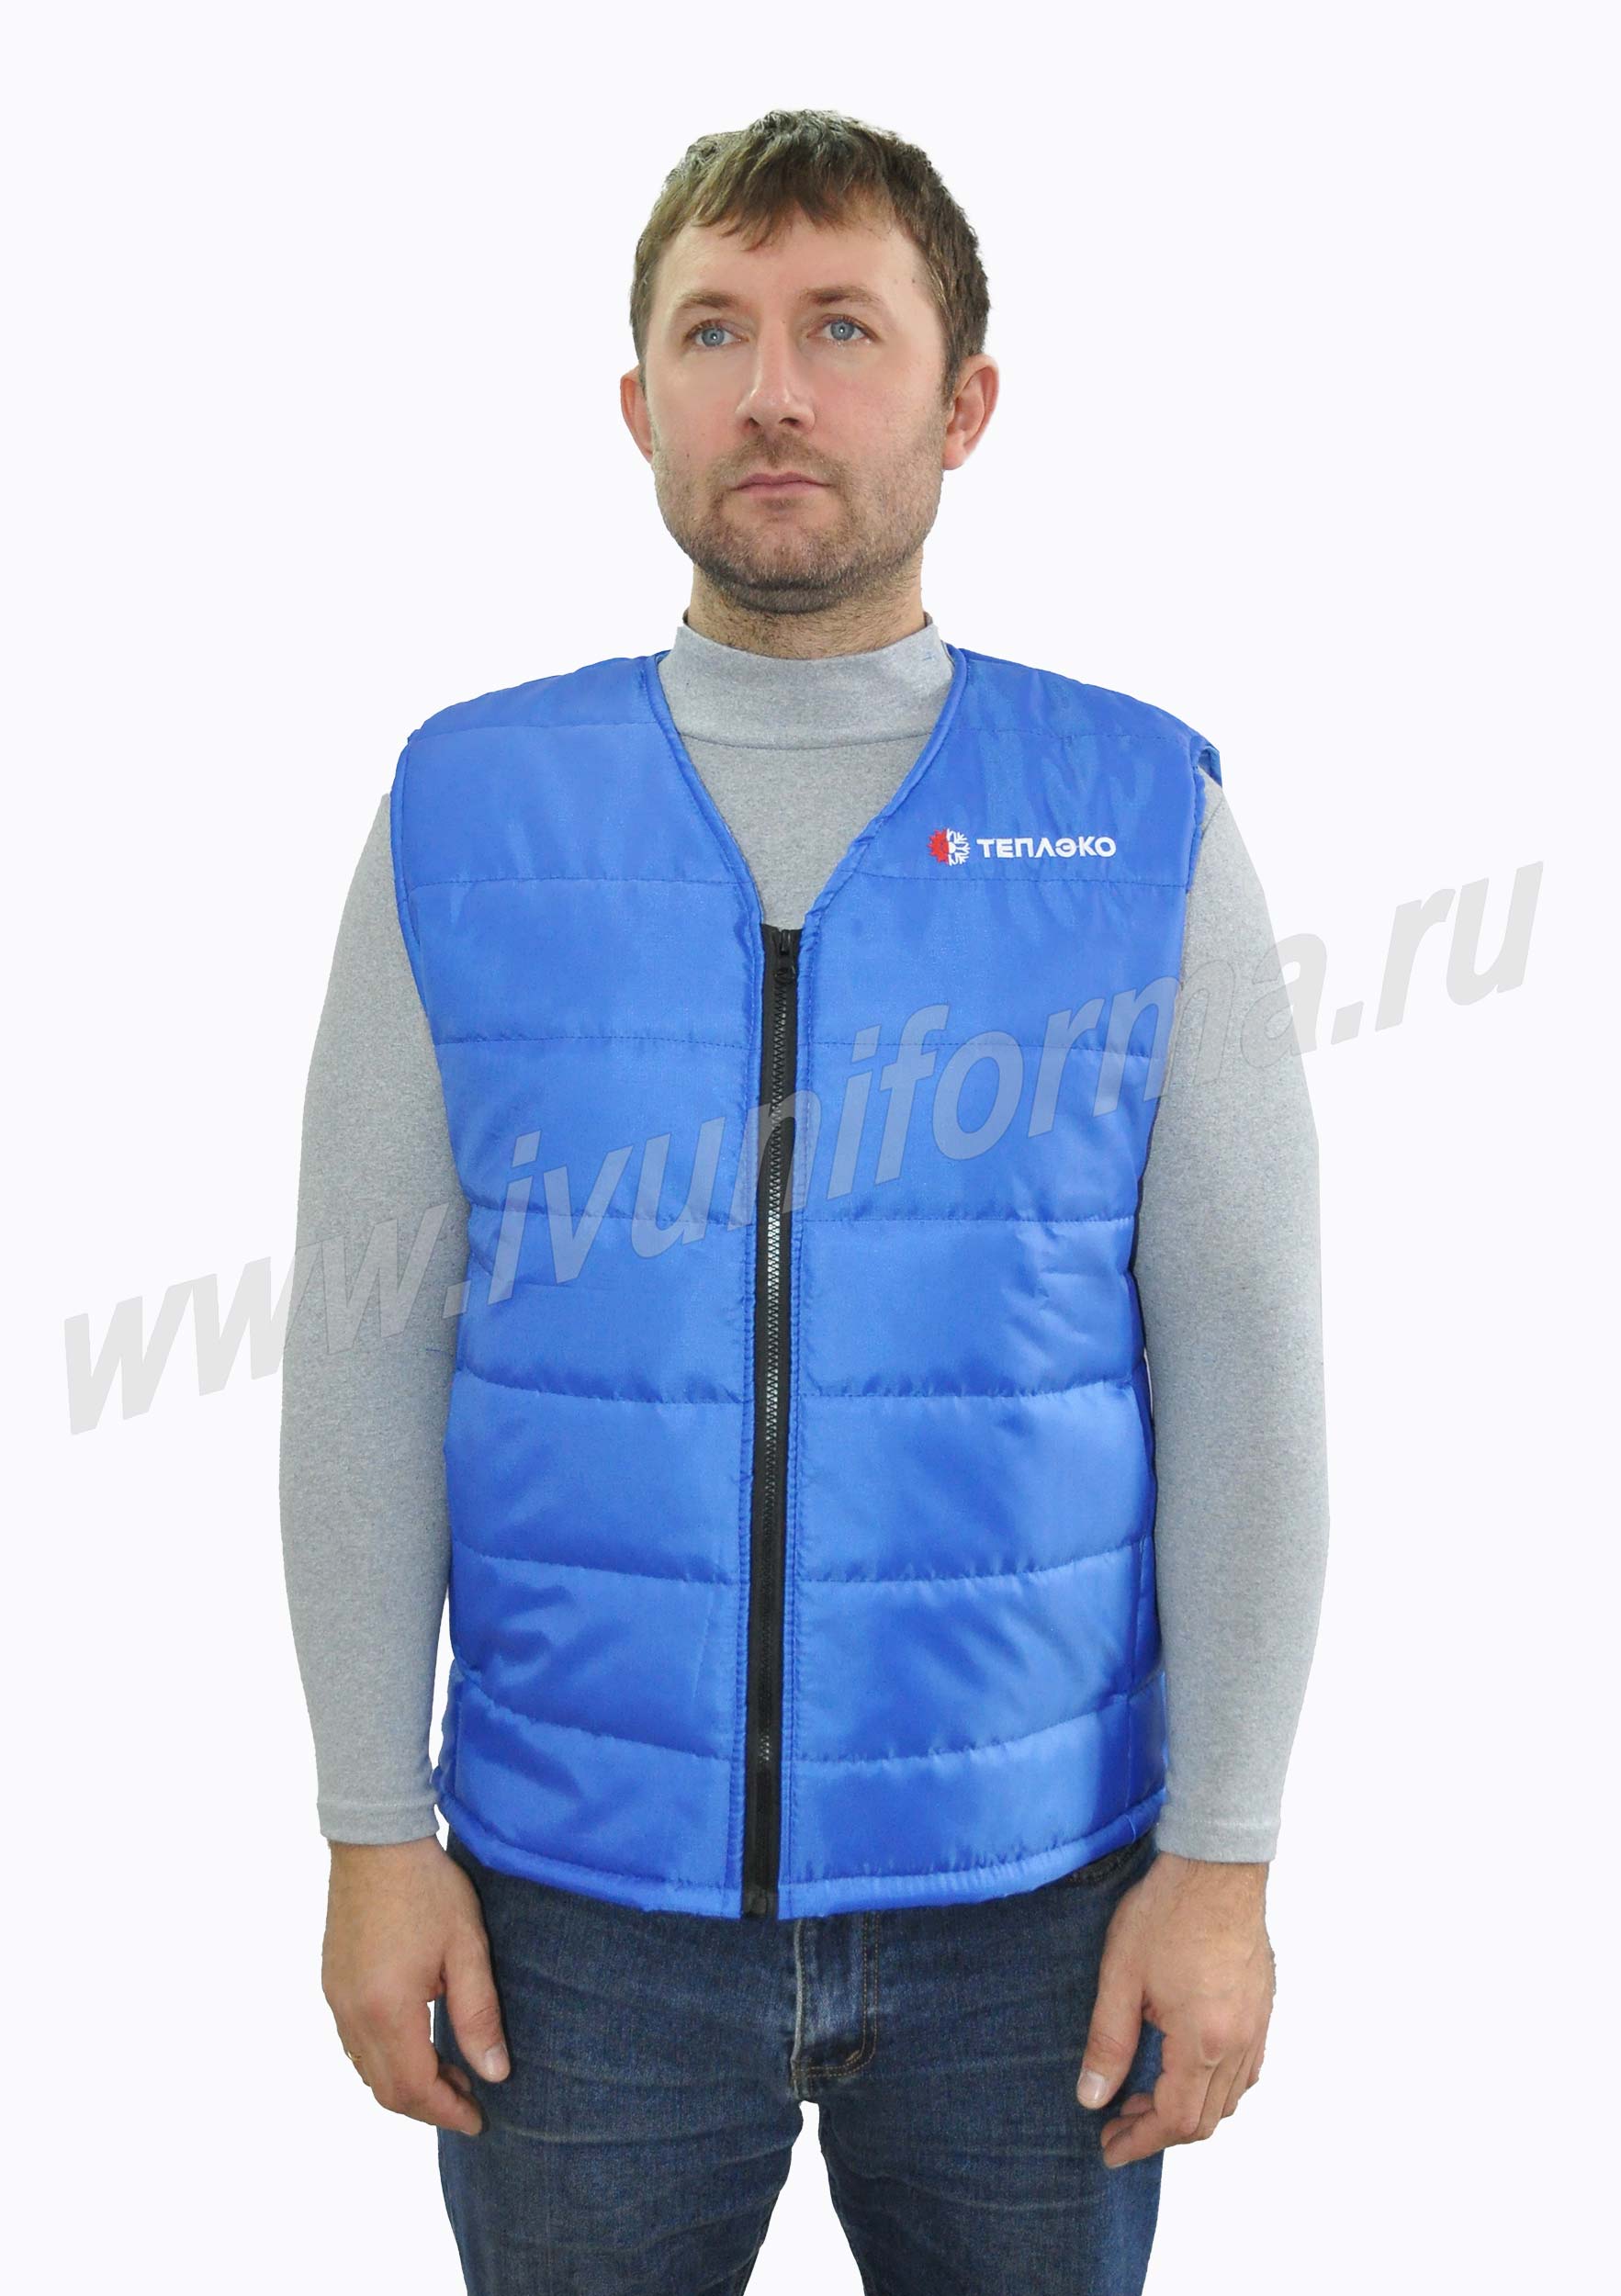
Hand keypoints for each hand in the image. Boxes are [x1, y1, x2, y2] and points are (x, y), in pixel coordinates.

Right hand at [322, 1835, 509, 2136]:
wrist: (376, 1841)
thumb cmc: (427, 1888)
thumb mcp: (467, 1948)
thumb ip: (479, 2015)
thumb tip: (494, 2074)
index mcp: (387, 2009)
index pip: (414, 2088)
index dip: (447, 2110)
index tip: (479, 2119)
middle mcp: (353, 2013)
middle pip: (385, 2089)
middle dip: (428, 2105)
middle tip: (469, 2100)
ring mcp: (336, 1999)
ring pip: (366, 2070)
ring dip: (406, 2084)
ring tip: (451, 2072)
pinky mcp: (333, 1983)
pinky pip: (354, 2043)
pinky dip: (385, 2059)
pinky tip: (416, 2043)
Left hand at [1075, 1849, 1274, 2166]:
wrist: (1216, 1864)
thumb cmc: (1167, 1911)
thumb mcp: (1121, 1975)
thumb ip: (1108, 2042)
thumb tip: (1093, 2098)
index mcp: (1203, 2041)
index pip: (1175, 2120)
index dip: (1139, 2141)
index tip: (1108, 2147)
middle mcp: (1239, 2042)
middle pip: (1206, 2119)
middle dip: (1158, 2130)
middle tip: (1117, 2123)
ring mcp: (1257, 2025)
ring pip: (1230, 2098)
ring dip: (1188, 2110)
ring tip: (1144, 2096)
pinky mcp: (1263, 2006)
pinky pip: (1247, 2069)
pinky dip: (1216, 2085)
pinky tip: (1187, 2068)